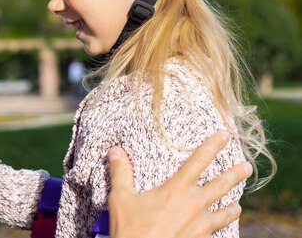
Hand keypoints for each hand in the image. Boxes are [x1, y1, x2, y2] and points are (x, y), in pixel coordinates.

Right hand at [107, 130, 251, 237]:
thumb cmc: (130, 230)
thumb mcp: (120, 198)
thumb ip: (120, 172)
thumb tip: (115, 150)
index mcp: (176, 190)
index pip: (198, 161)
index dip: (212, 145)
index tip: (224, 134)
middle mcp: (194, 206)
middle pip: (221, 185)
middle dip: (236, 174)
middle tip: (247, 166)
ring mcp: (201, 226)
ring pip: (226, 213)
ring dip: (233, 207)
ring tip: (237, 205)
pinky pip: (217, 232)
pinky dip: (221, 228)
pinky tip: (220, 229)